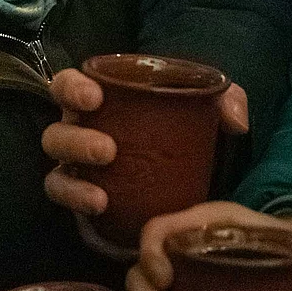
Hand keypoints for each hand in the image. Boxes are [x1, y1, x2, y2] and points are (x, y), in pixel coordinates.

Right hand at [40, 69, 250, 216]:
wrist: (191, 180)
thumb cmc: (187, 132)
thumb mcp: (211, 111)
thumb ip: (227, 100)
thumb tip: (235, 119)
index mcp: (103, 99)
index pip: (68, 84)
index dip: (72, 87)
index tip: (94, 97)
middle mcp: (82, 128)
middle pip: (57, 130)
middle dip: (75, 139)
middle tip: (108, 150)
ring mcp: (79, 166)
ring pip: (56, 167)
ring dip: (74, 178)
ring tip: (101, 194)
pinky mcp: (83, 196)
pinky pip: (65, 198)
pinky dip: (76, 200)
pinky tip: (100, 206)